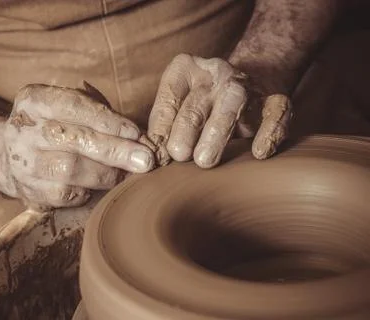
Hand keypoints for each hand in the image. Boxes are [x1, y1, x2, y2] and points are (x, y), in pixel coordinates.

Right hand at [4, 84, 154, 209]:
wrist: (14, 156)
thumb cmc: (57, 128)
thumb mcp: (71, 110)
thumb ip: (103, 118)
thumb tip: (141, 139)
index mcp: (34, 100)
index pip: (75, 106)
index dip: (109, 121)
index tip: (136, 134)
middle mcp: (23, 130)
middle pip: (75, 139)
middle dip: (115, 150)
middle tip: (144, 160)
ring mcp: (22, 162)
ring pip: (70, 169)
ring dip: (106, 174)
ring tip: (127, 175)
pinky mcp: (27, 191)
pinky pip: (64, 194)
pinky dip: (87, 192)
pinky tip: (99, 187)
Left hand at [148, 54, 291, 167]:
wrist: (246, 80)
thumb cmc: (199, 102)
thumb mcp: (176, 105)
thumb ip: (163, 127)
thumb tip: (151, 158)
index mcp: (185, 69)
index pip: (168, 97)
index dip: (160, 127)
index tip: (155, 155)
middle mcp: (214, 73)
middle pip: (196, 105)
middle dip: (184, 131)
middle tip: (177, 156)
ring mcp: (245, 85)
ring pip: (231, 107)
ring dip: (216, 135)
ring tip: (204, 161)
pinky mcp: (273, 100)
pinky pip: (275, 113)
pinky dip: (270, 132)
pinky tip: (259, 152)